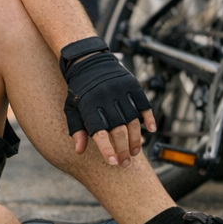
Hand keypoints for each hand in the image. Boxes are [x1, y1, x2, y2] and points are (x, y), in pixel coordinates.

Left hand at [62, 42, 155, 167]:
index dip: (107, 149)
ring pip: (132, 120)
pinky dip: (149, 117)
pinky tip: (151, 130)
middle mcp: (106, 98)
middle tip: (126, 163)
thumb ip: (76, 129)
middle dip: (123, 149)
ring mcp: (120, 91)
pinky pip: (143, 104)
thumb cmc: (79, 89)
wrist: (88, 60)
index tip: (113, 162)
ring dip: (136, 138)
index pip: (99, 132)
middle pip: (118, 129)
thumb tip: (79, 151)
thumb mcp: (71, 107)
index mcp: (89, 106)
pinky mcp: (132, 84)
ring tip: (135, 152)